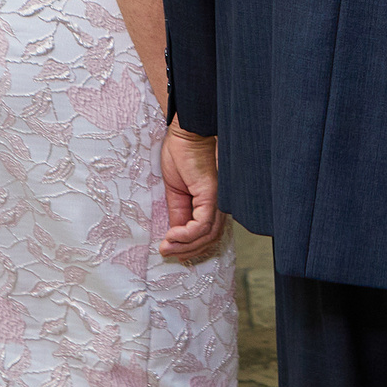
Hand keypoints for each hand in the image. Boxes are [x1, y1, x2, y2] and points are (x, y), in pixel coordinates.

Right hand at [159, 123, 225, 260]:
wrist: (184, 134)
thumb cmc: (182, 156)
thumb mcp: (175, 193)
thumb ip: (178, 214)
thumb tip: (173, 237)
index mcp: (212, 203)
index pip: (208, 234)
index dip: (191, 247)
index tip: (170, 251)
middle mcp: (220, 203)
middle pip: (210, 239)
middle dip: (187, 251)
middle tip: (167, 252)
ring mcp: (218, 199)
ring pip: (207, 235)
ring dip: (184, 245)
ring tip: (167, 245)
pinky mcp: (212, 194)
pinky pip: (202, 224)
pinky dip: (186, 235)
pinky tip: (172, 235)